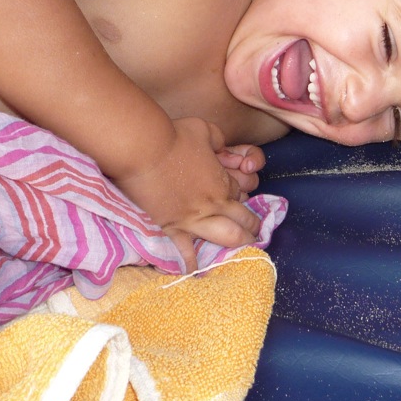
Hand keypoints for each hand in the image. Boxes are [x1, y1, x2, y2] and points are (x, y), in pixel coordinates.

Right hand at [115, 117, 260, 272]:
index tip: (239, 194)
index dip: (242, 191)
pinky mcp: (171, 227)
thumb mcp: (205, 130)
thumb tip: (222, 147)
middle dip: (252, 226)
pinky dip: (191, 261)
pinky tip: (195, 270)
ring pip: (225, 237)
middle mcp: (213, 204)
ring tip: (243, 249)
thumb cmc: (174, 136)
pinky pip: (184, 249)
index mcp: (222, 181)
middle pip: (242, 219)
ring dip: (238, 243)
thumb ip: (218, 140)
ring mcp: (193, 219)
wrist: (144, 150)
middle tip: (256, 232)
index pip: (240, 191)